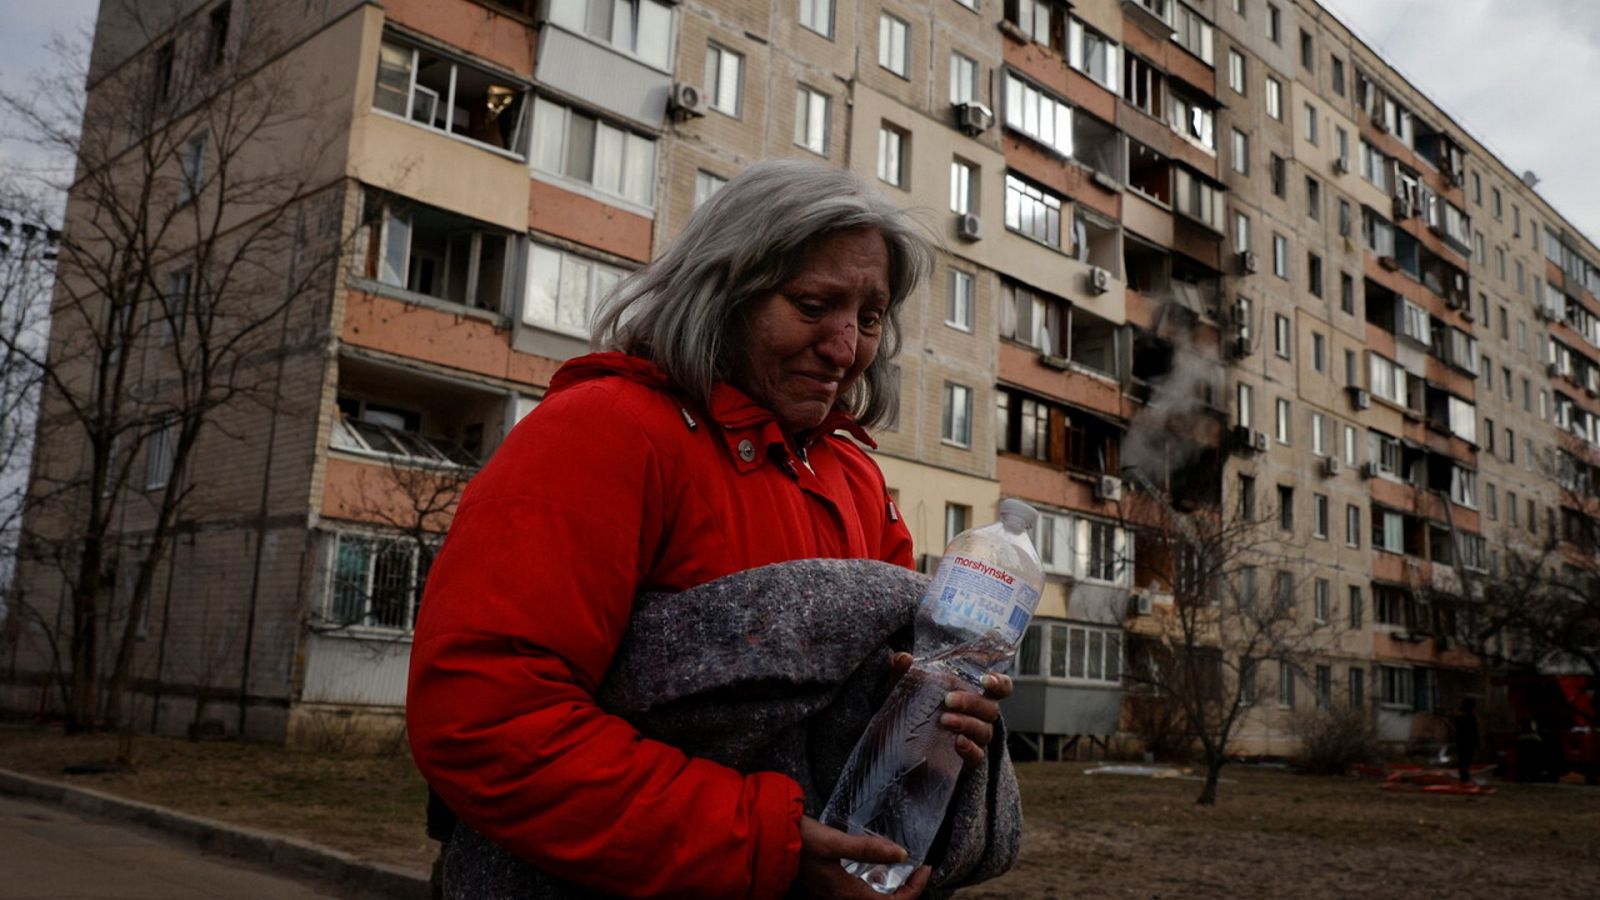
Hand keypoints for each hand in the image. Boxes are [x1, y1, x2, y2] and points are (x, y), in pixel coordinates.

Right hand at [795, 816, 929, 898]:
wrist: (769, 844)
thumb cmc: (800, 841)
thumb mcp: (835, 841)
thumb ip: (868, 849)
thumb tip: (901, 853)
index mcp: (849, 894)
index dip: (915, 889)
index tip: (925, 868)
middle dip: (907, 892)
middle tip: (918, 871)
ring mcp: (834, 897)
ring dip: (891, 891)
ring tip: (901, 869)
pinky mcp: (828, 891)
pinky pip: (859, 896)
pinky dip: (874, 886)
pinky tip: (874, 869)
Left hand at [890, 652, 1012, 766]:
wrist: (903, 750)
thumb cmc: (914, 711)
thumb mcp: (905, 689)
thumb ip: (902, 671)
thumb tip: (902, 657)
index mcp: (973, 695)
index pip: (1000, 688)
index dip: (1000, 683)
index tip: (986, 680)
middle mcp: (979, 717)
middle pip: (990, 709)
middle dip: (971, 702)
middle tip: (948, 700)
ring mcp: (975, 739)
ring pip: (984, 731)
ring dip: (967, 723)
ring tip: (945, 720)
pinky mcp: (967, 761)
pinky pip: (977, 756)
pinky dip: (970, 748)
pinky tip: (957, 742)